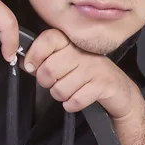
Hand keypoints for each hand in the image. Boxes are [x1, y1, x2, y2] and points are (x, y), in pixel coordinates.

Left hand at [22, 28, 142, 120]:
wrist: (119, 90)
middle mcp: (83, 53)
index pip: (48, 39)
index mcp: (72, 43)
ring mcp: (94, 68)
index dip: (35, 54)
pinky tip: (78, 99)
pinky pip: (74, 101)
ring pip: (60, 88)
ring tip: (69, 90)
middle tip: (54, 82)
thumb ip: (44, 60)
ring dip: (60, 96)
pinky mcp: (102, 85)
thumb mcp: (66, 62)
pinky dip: (72, 105)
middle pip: (49, 68)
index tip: (32, 66)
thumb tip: (24, 62)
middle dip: (46, 82)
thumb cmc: (88, 75)